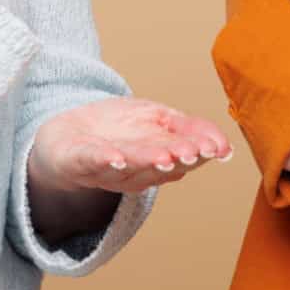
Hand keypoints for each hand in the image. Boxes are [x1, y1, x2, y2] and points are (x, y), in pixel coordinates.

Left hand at [28, 96, 233, 192]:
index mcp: (158, 160)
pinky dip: (104, 160)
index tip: (216, 148)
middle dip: (176, 159)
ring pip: (129, 167)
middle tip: (193, 153)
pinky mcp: (76, 161)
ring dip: (147, 161)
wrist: (64, 137)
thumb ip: (190, 130)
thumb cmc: (116, 130)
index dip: (199, 152)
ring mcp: (104, 169)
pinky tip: (117, 157)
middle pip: (158, 165)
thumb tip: (224, 144)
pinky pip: (91, 162)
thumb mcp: (158, 120)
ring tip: (164, 157)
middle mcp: (134, 170)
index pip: (182, 157)